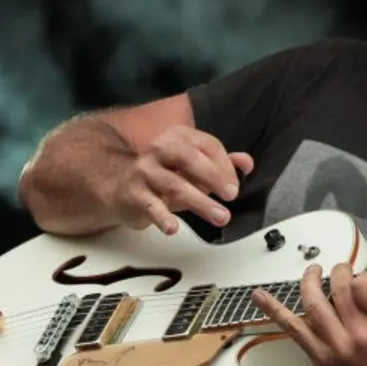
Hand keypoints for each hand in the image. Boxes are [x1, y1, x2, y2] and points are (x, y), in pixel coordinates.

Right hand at [104, 125, 253, 234]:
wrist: (120, 186)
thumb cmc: (162, 175)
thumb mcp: (193, 168)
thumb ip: (220, 163)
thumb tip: (246, 163)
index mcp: (178, 138)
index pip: (207, 145)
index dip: (225, 166)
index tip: (235, 187)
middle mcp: (160, 149)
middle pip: (189, 158)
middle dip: (213, 176)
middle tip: (231, 195)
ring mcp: (145, 171)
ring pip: (174, 184)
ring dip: (200, 201)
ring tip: (220, 217)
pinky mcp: (134, 193)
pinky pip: (150, 204)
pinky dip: (162, 216)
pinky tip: (173, 227)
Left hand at [252, 257, 366, 365]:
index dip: (365, 277)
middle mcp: (361, 335)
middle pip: (340, 288)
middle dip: (339, 272)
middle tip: (341, 272)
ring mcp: (337, 346)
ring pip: (314, 302)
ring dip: (310, 281)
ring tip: (313, 271)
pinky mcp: (320, 357)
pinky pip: (293, 329)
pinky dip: (273, 310)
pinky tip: (259, 294)